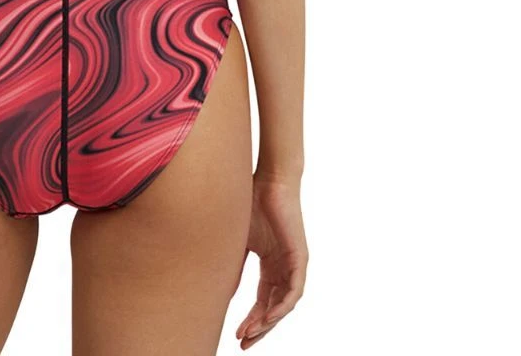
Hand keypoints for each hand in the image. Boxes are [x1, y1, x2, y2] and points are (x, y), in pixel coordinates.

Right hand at [235, 177, 307, 348]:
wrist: (269, 180)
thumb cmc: (251, 201)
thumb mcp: (238, 239)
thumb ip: (233, 264)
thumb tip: (220, 290)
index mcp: (270, 263)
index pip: (262, 300)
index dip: (250, 318)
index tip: (236, 334)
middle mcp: (283, 267)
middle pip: (273, 307)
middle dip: (259, 327)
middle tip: (244, 343)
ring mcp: (294, 263)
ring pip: (285, 303)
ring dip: (269, 321)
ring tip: (252, 334)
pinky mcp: (300, 257)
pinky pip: (295, 290)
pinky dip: (282, 306)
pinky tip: (269, 317)